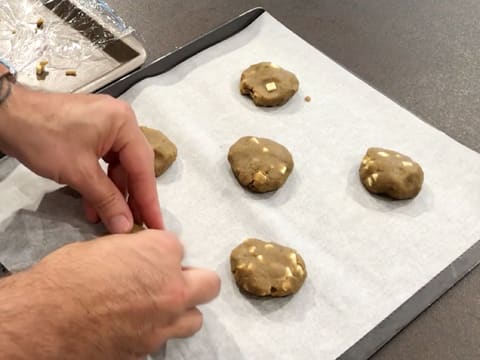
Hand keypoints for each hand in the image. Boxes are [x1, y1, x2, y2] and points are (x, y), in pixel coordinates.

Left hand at [0, 84, 162, 232]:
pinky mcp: (91, 134)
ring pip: (117, 168)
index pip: (142, 167)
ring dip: (112, 195)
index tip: (157, 226)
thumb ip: (107, 200)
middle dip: (131, 198)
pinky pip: (103, 163)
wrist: (4, 115)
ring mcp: (106, 127)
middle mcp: (121, 122)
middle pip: (133, 167)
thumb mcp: (79, 172)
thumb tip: (126, 227)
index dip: (148, 200)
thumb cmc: (43, 138)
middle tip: (138, 227)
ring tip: (111, 222)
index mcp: (124, 124)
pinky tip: (93, 207)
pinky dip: (99, 184)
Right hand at [0, 230, 220, 358]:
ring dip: (182, 310)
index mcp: (162, 253)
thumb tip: (139, 257)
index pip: (179, 247)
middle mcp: (173, 289)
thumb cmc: (67, 276)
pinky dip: (156, 330)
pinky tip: (135, 325)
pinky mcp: (148, 350)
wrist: (43, 322)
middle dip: (192, 279)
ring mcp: (164, 324)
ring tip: (158, 307)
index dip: (161, 252)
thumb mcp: (103, 247)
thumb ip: (134, 251)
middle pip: (208, 283)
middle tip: (170, 280)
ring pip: (194, 318)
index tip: (147, 257)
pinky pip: (164, 338)